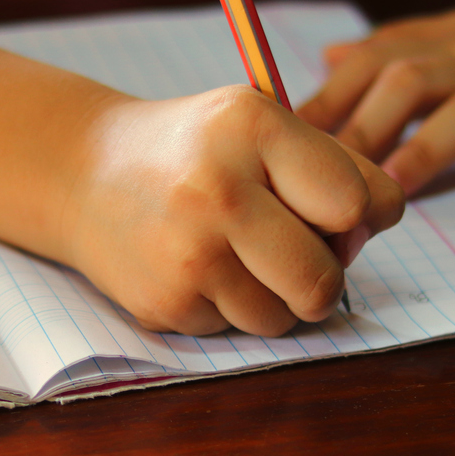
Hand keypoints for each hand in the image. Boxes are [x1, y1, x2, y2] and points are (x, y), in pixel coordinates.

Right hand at [65, 86, 403, 335]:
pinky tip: (196, 268)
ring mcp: (187, 253)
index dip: (359, 216)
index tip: (329, 209)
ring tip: (235, 253)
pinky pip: (234, 330)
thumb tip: (371, 236)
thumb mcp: (261, 125)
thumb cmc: (196, 151)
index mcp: (252, 128)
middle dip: (322, 276)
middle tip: (295, 251)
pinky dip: (227, 307)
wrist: (83, 172)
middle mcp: (218, 190)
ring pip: (282, 317)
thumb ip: (335, 170)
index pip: (355, 203)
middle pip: (323, 279)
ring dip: (274, 297)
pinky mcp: (163, 303)